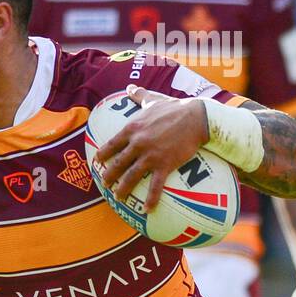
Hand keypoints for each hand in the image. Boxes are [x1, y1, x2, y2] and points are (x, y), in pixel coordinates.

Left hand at [96, 86, 207, 210]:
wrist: (197, 117)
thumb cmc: (175, 108)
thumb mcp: (153, 100)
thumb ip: (140, 95)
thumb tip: (131, 87)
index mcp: (132, 129)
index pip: (111, 144)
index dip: (103, 155)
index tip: (98, 162)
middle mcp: (137, 143)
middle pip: (117, 163)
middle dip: (109, 175)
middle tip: (104, 184)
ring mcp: (150, 155)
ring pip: (131, 176)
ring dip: (123, 189)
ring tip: (118, 198)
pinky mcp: (165, 164)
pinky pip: (155, 185)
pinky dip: (151, 199)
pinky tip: (147, 210)